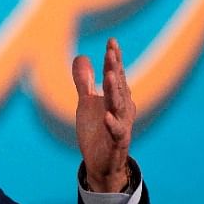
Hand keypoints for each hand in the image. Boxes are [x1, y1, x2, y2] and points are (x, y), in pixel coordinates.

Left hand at [71, 38, 135, 191]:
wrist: (100, 162)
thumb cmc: (96, 130)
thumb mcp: (86, 103)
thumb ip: (84, 81)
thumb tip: (81, 56)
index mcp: (116, 97)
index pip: (115, 74)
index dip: (114, 58)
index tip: (111, 41)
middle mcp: (122, 109)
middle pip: (118, 85)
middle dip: (114, 68)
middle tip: (111, 52)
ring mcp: (121, 125)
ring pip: (118, 105)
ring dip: (114, 90)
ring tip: (109, 75)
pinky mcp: (117, 142)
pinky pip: (116, 132)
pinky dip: (112, 124)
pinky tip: (106, 115)